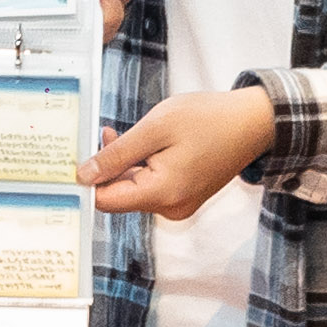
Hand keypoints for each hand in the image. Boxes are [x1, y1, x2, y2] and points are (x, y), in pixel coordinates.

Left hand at [79, 87, 275, 223]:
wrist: (253, 122)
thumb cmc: (209, 119)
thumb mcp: (155, 129)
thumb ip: (117, 155)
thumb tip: (83, 176)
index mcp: (163, 194)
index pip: (106, 200)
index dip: (86, 181)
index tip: (72, 158)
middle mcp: (170, 207)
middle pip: (119, 195)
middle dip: (106, 166)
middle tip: (101, 132)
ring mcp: (179, 204)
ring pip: (134, 188)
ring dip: (123, 163)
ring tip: (123, 132)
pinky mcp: (184, 195)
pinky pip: (151, 185)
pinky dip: (140, 166)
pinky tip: (140, 143)